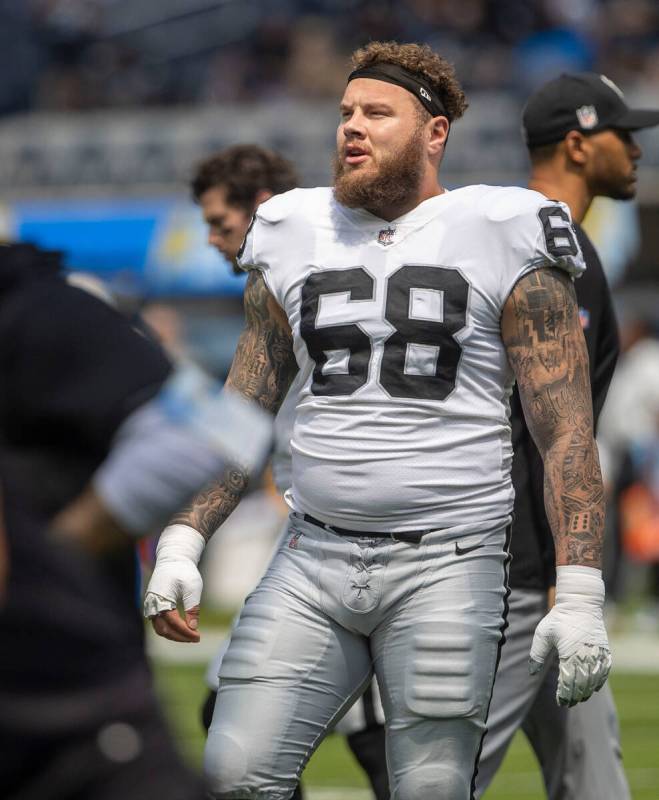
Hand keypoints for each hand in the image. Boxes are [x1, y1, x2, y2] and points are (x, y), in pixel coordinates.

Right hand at [144, 524, 204, 642]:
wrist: (173, 558)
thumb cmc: (184, 571)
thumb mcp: (193, 588)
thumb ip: (192, 608)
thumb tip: (193, 627)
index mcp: (162, 600)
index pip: (173, 624)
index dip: (186, 632)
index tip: (198, 636)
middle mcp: (152, 605)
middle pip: (164, 630)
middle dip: (180, 637)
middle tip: (195, 638)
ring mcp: (150, 605)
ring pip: (159, 628)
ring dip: (174, 634)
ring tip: (189, 635)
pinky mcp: (152, 604)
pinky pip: (158, 622)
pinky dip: (168, 628)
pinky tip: (181, 628)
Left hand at [529, 566, 610, 706]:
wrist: (580, 604)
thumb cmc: (558, 618)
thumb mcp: (543, 634)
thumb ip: (537, 654)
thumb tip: (531, 672)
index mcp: (569, 654)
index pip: (568, 682)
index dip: (564, 694)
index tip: (559, 701)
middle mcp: (585, 656)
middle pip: (582, 684)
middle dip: (574, 696)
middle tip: (567, 703)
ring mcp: (598, 654)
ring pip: (594, 680)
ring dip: (587, 691)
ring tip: (579, 697)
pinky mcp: (605, 650)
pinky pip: (604, 671)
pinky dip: (599, 681)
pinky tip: (593, 687)